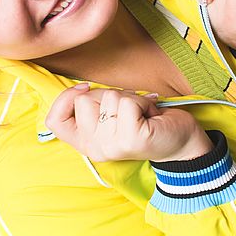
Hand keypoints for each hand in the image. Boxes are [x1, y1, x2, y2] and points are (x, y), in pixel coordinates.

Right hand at [45, 85, 212, 161]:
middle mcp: (95, 148)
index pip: (55, 121)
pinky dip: (143, 102)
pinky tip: (151, 115)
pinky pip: (127, 102)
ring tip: (142, 113)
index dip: (65, 98)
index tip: (85, 89)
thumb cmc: (146, 123)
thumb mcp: (112, 115)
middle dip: (109, 94)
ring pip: (109, 97)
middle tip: (129, 109)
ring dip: (131, 98)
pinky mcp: (130, 138)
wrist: (181, 142)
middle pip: (84, 100)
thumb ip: (94, 106)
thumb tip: (82, 88)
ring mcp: (112, 145)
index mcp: (86, 143)